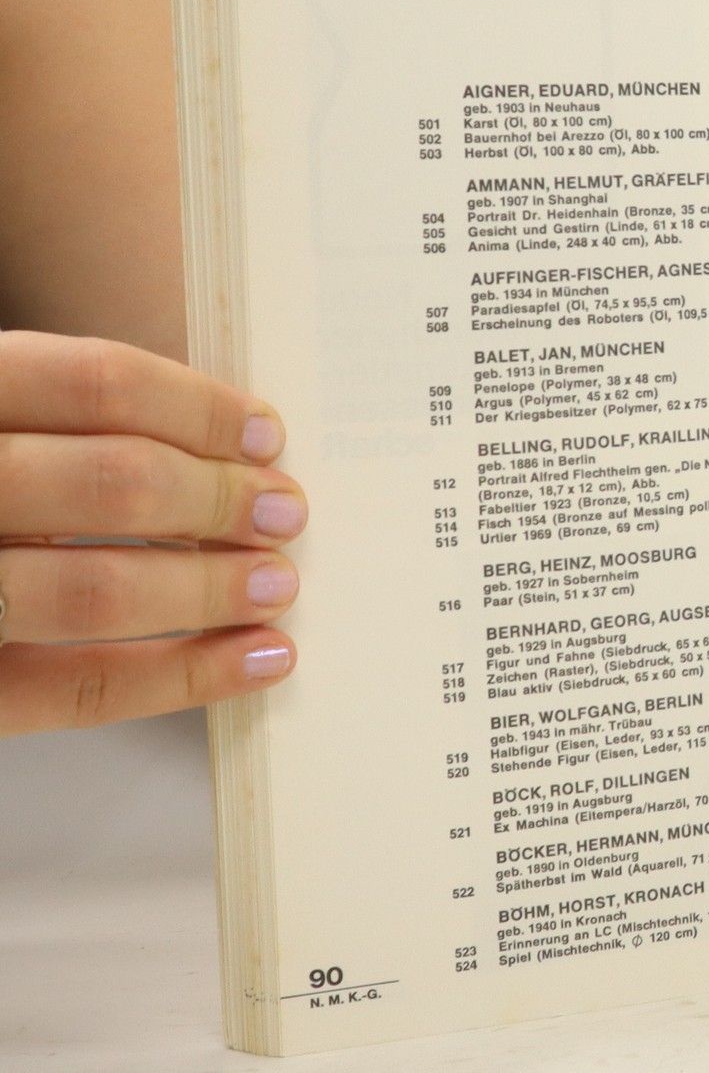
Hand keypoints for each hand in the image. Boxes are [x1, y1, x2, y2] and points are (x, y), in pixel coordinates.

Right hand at [0, 331, 304, 734]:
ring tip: (275, 584)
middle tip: (286, 513)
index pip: (89, 382)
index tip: (266, 433)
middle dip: (218, 500)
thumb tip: (226, 441)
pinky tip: (257, 660)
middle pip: (110, 484)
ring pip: (95, 592)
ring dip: (209, 589)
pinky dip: (184, 676)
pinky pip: (76, 689)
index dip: (196, 408)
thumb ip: (59, 426)